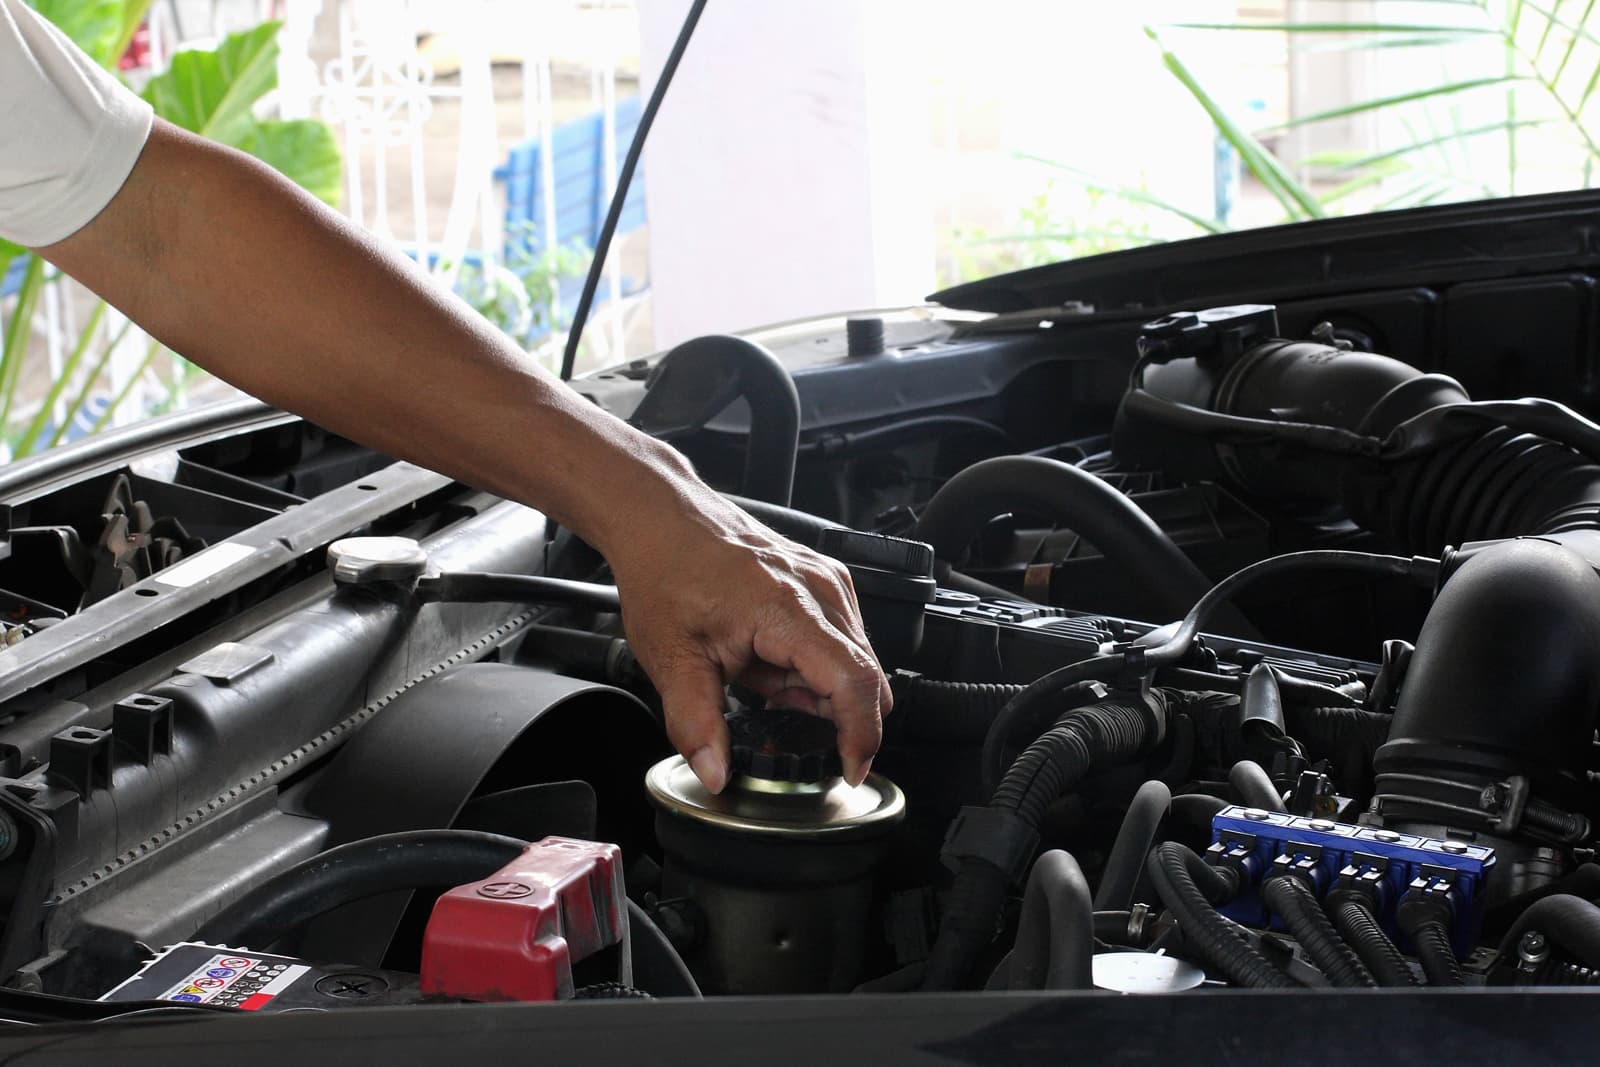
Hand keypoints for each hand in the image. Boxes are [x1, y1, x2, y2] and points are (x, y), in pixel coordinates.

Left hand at [605, 480, 890, 793]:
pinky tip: (773, 664)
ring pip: (855, 657)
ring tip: (763, 685)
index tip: (852, 769)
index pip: (855, 681)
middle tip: (787, 730)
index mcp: (788, 608)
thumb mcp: (671, 659)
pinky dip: (816, 665)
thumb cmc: (665, 573)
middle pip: (865, 674)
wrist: (660, 518)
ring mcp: (825, 578)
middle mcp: (819, 588)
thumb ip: (696, 723)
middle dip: (837, 718)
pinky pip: (842, 636)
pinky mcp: (822, 576)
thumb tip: (716, 773)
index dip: (862, 734)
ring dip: (822, 690)